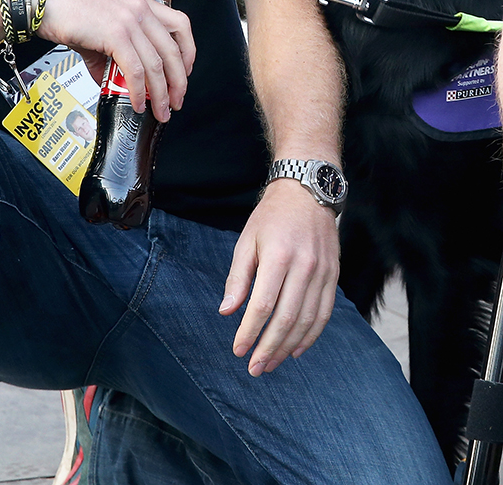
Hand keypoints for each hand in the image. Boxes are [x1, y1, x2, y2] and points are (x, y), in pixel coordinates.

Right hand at [36, 0, 194, 120]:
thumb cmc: (66, 7)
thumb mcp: (99, 28)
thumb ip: (110, 54)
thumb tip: (111, 82)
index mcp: (141, 3)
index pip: (180, 26)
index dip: (188, 53)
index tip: (184, 73)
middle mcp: (140, 10)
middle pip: (173, 51)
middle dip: (178, 82)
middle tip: (175, 101)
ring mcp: (130, 21)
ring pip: (157, 65)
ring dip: (161, 94)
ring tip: (160, 110)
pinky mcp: (115, 35)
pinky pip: (135, 71)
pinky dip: (139, 92)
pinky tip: (136, 103)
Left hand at [219, 178, 339, 374]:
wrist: (307, 192)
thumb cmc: (271, 217)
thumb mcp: (246, 240)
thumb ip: (238, 277)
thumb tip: (227, 312)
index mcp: (279, 257)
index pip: (263, 305)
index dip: (250, 331)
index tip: (238, 350)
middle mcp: (305, 267)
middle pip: (287, 319)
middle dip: (269, 348)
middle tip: (254, 368)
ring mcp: (323, 273)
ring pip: (307, 322)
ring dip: (289, 348)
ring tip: (272, 364)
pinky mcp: (334, 276)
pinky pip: (324, 314)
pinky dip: (311, 336)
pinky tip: (296, 349)